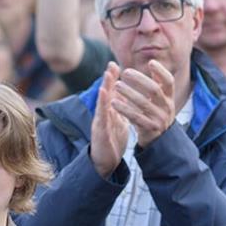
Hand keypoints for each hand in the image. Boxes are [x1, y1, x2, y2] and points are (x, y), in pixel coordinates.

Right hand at [90, 63, 129, 177]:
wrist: (105, 162)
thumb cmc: (111, 142)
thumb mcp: (119, 123)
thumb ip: (120, 110)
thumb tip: (125, 98)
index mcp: (110, 112)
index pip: (112, 93)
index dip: (114, 80)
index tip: (117, 65)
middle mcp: (103, 115)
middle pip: (105, 93)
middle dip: (109, 78)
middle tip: (112, 64)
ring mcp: (100, 121)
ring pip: (102, 102)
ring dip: (105, 87)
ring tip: (108, 74)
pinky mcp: (99, 130)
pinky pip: (101, 115)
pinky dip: (102, 103)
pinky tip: (103, 93)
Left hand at [113, 60, 175, 146]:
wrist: (160, 141)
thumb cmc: (157, 114)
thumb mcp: (161, 100)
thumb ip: (157, 84)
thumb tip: (153, 63)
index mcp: (170, 98)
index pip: (169, 82)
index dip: (161, 72)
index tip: (151, 62)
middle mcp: (167, 107)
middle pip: (154, 90)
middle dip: (139, 79)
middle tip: (125, 72)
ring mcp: (159, 119)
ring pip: (143, 103)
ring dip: (128, 92)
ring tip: (116, 85)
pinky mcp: (149, 128)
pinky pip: (135, 117)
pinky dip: (124, 109)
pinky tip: (114, 102)